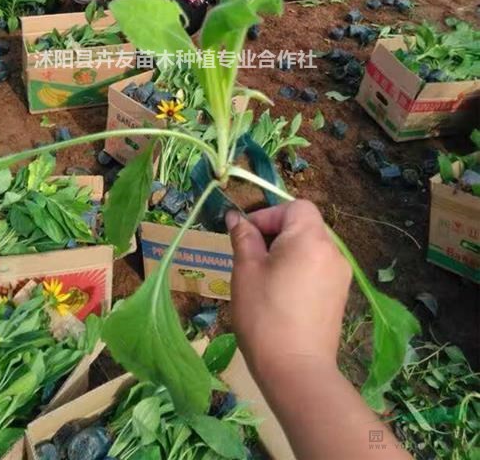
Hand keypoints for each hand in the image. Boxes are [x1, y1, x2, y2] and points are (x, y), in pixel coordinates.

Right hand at [226, 201, 351, 378]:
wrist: (296, 370)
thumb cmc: (264, 314)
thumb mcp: (246, 270)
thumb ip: (244, 237)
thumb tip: (236, 218)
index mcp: (311, 238)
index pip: (294, 206)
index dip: (268, 214)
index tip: (246, 236)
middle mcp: (332, 250)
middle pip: (304, 225)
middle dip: (276, 233)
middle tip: (251, 256)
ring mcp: (340, 274)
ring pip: (310, 247)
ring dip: (287, 252)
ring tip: (264, 277)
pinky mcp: (339, 295)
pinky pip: (317, 267)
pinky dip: (299, 269)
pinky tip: (281, 294)